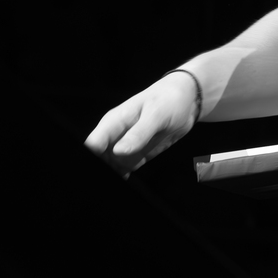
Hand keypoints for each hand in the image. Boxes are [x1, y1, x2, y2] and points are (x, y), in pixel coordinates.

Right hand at [84, 71, 199, 173]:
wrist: (185, 101)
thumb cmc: (168, 99)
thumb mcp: (156, 114)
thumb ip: (139, 133)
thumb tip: (119, 151)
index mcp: (114, 121)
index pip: (94, 143)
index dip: (92, 155)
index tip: (103, 164)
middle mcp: (116, 135)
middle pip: (99, 156)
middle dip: (103, 165)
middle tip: (117, 171)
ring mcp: (125, 146)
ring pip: (110, 165)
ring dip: (113, 172)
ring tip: (123, 174)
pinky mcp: (136, 155)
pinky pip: (124, 169)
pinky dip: (123, 176)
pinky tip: (126, 178)